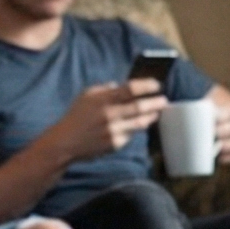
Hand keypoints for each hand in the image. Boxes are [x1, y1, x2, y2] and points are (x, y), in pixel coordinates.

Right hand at [48, 81, 168, 161]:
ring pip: (140, 123)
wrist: (65, 143)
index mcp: (103, 99)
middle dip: (155, 103)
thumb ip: (105, 89)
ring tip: (156, 112)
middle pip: (140, 107)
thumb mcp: (87, 96)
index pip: (130, 89)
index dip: (146, 86)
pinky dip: (135, 129)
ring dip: (151, 117)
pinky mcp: (115, 144)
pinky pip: (131, 135)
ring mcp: (113, 131)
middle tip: (164, 100)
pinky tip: (137, 125)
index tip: (157, 84)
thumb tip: (122, 85)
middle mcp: (109, 115)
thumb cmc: (77, 116)